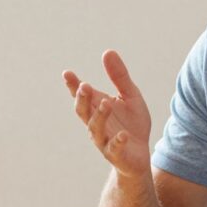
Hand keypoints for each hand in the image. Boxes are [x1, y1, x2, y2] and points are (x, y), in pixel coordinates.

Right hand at [63, 50, 151, 177]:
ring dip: (100, 116)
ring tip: (107, 103)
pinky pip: (114, 148)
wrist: (140, 155)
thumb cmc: (131, 124)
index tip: (67, 73)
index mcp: (97, 107)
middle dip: (82, 100)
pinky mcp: (116, 154)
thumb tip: (108, 51)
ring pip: (95, 128)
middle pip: (83, 111)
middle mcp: (96, 123)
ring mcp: (104, 140)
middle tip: (84, 86)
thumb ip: (119, 77)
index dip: (73, 85)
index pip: (82, 95)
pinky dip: (118, 141)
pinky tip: (123, 135)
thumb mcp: (130, 96)